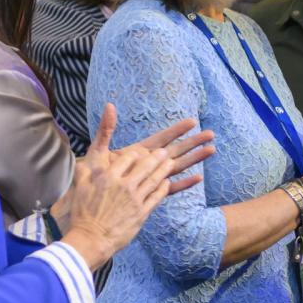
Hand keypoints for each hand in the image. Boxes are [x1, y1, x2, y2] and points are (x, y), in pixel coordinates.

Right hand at [61, 145, 174, 270]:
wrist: (91, 239)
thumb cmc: (83, 215)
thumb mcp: (80, 190)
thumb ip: (83, 174)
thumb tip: (82, 163)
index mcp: (108, 177)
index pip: (127, 159)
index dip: (135, 154)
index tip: (141, 152)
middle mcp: (124, 185)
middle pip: (145, 167)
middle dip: (156, 157)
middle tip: (164, 152)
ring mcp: (135, 199)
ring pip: (154, 180)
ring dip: (164, 170)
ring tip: (171, 162)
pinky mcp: (142, 212)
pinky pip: (156, 197)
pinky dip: (163, 189)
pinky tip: (167, 183)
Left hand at [86, 102, 215, 194]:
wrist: (91, 197)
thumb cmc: (95, 174)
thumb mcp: (99, 150)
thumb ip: (106, 129)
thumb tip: (110, 105)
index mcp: (139, 152)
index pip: (162, 138)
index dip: (176, 130)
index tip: (192, 121)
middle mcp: (149, 163)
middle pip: (175, 150)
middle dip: (193, 142)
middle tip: (211, 134)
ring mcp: (151, 177)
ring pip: (177, 166)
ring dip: (194, 159)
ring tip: (211, 150)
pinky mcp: (151, 193)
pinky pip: (170, 188)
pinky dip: (184, 183)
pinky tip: (198, 178)